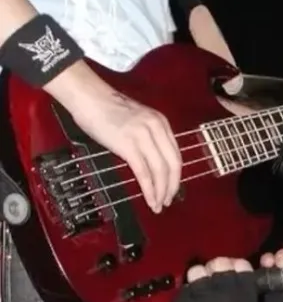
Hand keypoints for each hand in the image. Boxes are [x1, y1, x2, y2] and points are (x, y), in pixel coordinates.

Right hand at [73, 91, 180, 212]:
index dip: (176, 176)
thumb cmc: (107, 109)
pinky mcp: (129, 145)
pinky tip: (150, 200)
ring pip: (160, 171)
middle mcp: (157, 129)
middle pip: (173, 165)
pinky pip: (144, 173)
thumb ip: (149, 138)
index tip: (172, 189)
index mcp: (161, 123)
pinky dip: (149, 189)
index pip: (175, 155)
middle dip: (172, 187)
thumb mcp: (138, 121)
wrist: (88, 97)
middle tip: (167, 201)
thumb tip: (152, 162)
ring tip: (158, 205)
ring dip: (161, 192)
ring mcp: (144, 137)